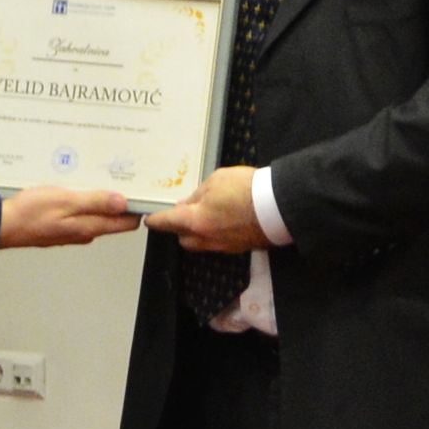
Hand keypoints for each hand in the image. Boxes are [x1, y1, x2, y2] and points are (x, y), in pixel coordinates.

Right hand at [0, 186, 140, 248]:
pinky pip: (80, 212)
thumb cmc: (30, 214)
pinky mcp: (61, 225)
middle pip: (112, 218)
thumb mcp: (65, 201)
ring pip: (96, 214)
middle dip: (119, 199)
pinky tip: (77, 186)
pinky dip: (84, 200)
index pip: (125, 223)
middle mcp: (84, 232)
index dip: (135, 206)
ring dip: (100, 198)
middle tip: (119, 176)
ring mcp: (72, 230)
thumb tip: (123, 203)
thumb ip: (95, 202)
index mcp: (89, 227)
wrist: (3, 225)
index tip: (137, 188)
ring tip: (99, 176)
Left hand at [141, 166, 265, 252]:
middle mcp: (207, 239)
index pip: (167, 223)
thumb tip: (188, 204)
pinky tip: (224, 220)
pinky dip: (216, 234)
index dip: (156, 221)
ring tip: (206, 215)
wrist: (279, 206)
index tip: (149, 220)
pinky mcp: (239, 248)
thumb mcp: (216, 180)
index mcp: (196, 221)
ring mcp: (224, 246)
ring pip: (201, 243)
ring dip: (198, 232)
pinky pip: (219, 243)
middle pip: (183, 239)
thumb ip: (198, 194)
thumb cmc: (246, 189)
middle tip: (183, 213)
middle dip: (179, 228)